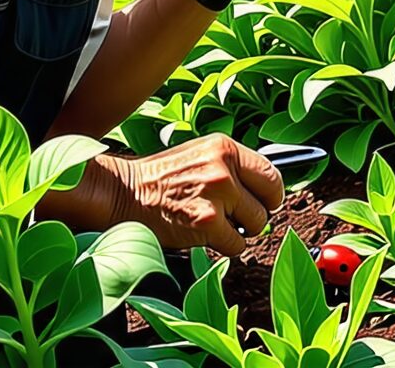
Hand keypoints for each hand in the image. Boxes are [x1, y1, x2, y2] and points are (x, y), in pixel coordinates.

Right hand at [99, 133, 284, 252]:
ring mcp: (216, 195)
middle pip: (270, 202)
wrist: (122, 192)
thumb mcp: (201, 156)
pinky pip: (237, 245)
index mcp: (225, 147)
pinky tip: (204, 235)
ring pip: (256, 225)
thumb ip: (232, 167)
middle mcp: (224, 168)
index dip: (270, 193)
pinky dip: (224, 246)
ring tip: (214, 223)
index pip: (272, 174)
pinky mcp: (206, 223)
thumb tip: (266, 189)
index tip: (261, 201)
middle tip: (238, 217)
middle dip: (257, 214)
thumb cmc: (162, 178)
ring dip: (239, 231)